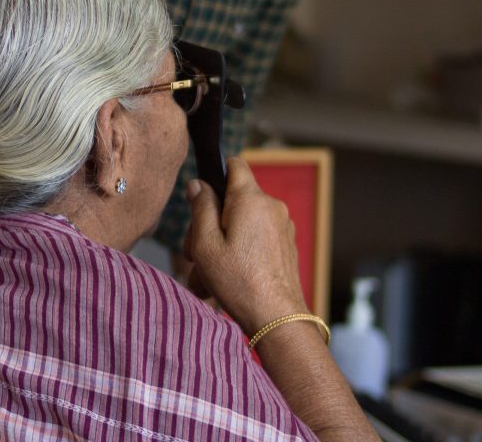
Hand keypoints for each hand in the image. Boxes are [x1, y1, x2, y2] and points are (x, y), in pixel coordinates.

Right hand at [184, 157, 307, 334]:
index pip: (234, 165)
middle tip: (194, 253)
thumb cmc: (238, 282)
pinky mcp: (286, 243)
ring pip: (244, 221)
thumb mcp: (206, 244)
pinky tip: (228, 277)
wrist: (276, 317)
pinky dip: (241, 250)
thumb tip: (198, 184)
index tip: (201, 197)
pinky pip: (257, 236)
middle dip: (212, 221)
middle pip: (234, 199)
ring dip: (224, 240)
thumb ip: (201, 208)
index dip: (215, 174)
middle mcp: (271, 206)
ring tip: (208, 274)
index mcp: (251, 199)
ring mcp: (282, 225)